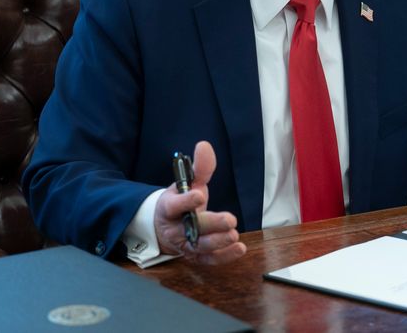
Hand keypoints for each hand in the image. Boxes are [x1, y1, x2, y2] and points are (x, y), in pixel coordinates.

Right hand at [153, 141, 246, 264]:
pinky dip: (224, 256)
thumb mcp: (187, 183)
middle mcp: (175, 228)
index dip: (186, 201)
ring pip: (200, 247)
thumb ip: (198, 167)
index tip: (199, 195)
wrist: (167, 227)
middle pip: (191, 229)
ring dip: (218, 242)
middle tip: (230, 220)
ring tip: (234, 234)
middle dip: (211, 224)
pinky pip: (209, 260)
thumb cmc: (180, 202)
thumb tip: (205, 145)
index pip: (174, 206)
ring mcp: (184, 245)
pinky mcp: (195, 256)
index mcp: (169, 207)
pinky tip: (239, 248)